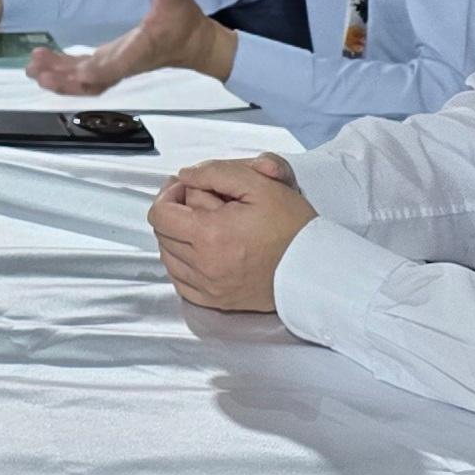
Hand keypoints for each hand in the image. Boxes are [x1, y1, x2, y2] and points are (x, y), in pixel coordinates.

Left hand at [24, 0, 236, 97]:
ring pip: (84, 82)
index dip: (100, 71)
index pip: (120, 66)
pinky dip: (62, 73)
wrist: (192, 44)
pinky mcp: (108, 64)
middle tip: (39, 72)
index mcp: (142, 51)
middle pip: (93, 80)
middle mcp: (125, 64)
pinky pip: (82, 75)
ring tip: (32, 69)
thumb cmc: (184, 24)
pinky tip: (41, 67)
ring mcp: (115, 67)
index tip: (80, 74)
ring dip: (58, 78)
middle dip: (65, 78)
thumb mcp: (178, 3)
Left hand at [148, 154, 314, 311]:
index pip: (159, 214)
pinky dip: (183, 264)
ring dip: (177, 238)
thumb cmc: (291, 226)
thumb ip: (214, 173)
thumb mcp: (258, 184)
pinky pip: (181, 282)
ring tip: (203, 225)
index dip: (169, 195)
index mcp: (210, 235)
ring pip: (169, 258)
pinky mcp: (217, 301)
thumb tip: (184, 176)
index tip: (187, 188)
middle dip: (175, 213)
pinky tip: (201, 251)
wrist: (315, 268)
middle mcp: (204, 265)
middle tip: (201, 202)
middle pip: (163, 234)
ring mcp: (209, 287)